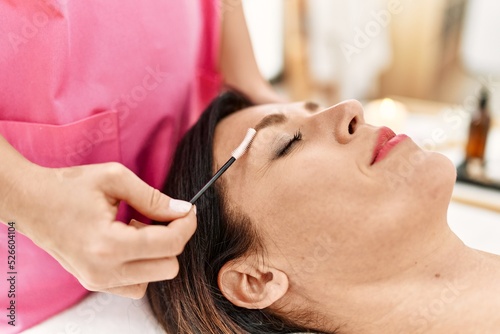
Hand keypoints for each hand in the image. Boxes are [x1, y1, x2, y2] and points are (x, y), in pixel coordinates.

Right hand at [17, 162, 196, 297]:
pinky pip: (136, 284)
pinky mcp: (94, 283)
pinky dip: (142, 264)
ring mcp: (98, 281)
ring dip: (156, 253)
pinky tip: (127, 242)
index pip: (169, 245)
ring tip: (134, 228)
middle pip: (168, 266)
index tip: (188, 210)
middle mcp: (104, 271)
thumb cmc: (68, 187)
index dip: (186, 225)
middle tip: (157, 216)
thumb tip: (183, 210)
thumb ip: (153, 197)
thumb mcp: (115, 179)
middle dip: (172, 239)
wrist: (30, 203)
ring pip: (154, 277)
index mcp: (109, 244)